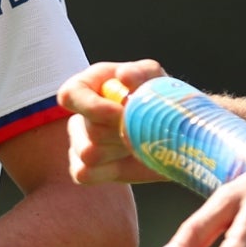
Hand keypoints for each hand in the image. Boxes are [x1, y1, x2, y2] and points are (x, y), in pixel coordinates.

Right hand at [58, 60, 165, 185]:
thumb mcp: (157, 80)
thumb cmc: (161, 101)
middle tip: (144, 130)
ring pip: (89, 153)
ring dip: (120, 152)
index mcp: (90, 86)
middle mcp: (81, 114)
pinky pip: (84, 174)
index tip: (121, 114)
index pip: (70, 95)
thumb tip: (123, 76)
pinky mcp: (85, 169)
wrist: (175, 136)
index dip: (92, 107)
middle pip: (88, 129)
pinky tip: (125, 161)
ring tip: (137, 144)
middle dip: (121, 133)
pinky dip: (109, 171)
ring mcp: (80, 142)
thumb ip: (141, 72)